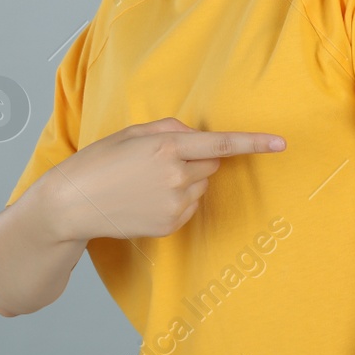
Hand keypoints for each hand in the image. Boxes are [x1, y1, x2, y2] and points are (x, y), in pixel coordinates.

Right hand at [43, 117, 286, 241]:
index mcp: (167, 146)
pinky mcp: (171, 225)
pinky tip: (147, 199)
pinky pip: (189, 206)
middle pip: (212, 164)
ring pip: (200, 186)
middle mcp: (176, 175)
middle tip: (160, 161)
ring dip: (185, 180)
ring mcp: (175, 203)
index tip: (281, 143)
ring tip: (147, 183)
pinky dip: (176, 200)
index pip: (222, 144)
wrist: (73, 203)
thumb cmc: (100, 162)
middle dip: (196, 159)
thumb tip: (197, 137)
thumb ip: (171, 129)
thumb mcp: (133, 133)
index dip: (255, 143)